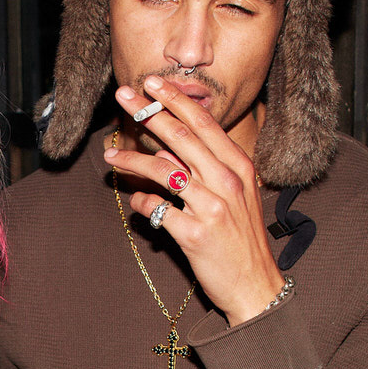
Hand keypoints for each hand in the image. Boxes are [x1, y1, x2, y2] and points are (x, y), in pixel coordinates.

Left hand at [109, 77, 285, 325]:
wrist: (255, 285)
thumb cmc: (241, 239)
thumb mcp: (233, 198)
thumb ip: (202, 171)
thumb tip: (165, 152)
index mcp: (238, 168)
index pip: (203, 124)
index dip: (175, 100)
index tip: (151, 83)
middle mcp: (227, 182)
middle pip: (181, 137)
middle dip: (148, 112)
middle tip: (123, 95)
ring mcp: (212, 208)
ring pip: (163, 171)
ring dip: (132, 159)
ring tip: (111, 155)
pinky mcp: (195, 234)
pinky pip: (157, 209)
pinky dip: (142, 203)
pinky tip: (137, 203)